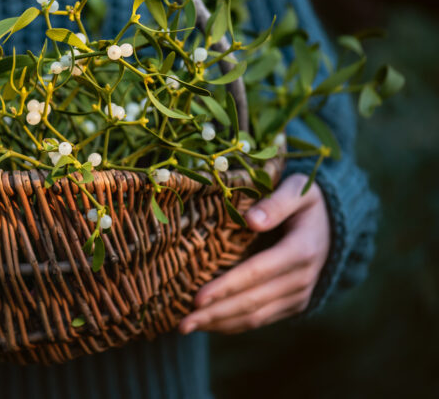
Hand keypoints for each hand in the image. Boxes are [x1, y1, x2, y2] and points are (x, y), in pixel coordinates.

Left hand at [178, 173, 330, 334]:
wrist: (336, 224)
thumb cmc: (306, 201)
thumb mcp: (298, 190)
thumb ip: (277, 203)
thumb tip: (251, 220)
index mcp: (300, 250)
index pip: (256, 273)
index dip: (226, 287)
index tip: (197, 298)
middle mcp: (301, 279)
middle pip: (252, 302)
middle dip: (214, 314)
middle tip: (181, 323)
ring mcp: (299, 295)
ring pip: (255, 317)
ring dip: (220, 324)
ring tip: (186, 326)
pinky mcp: (293, 304)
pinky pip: (261, 319)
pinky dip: (233, 324)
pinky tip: (208, 324)